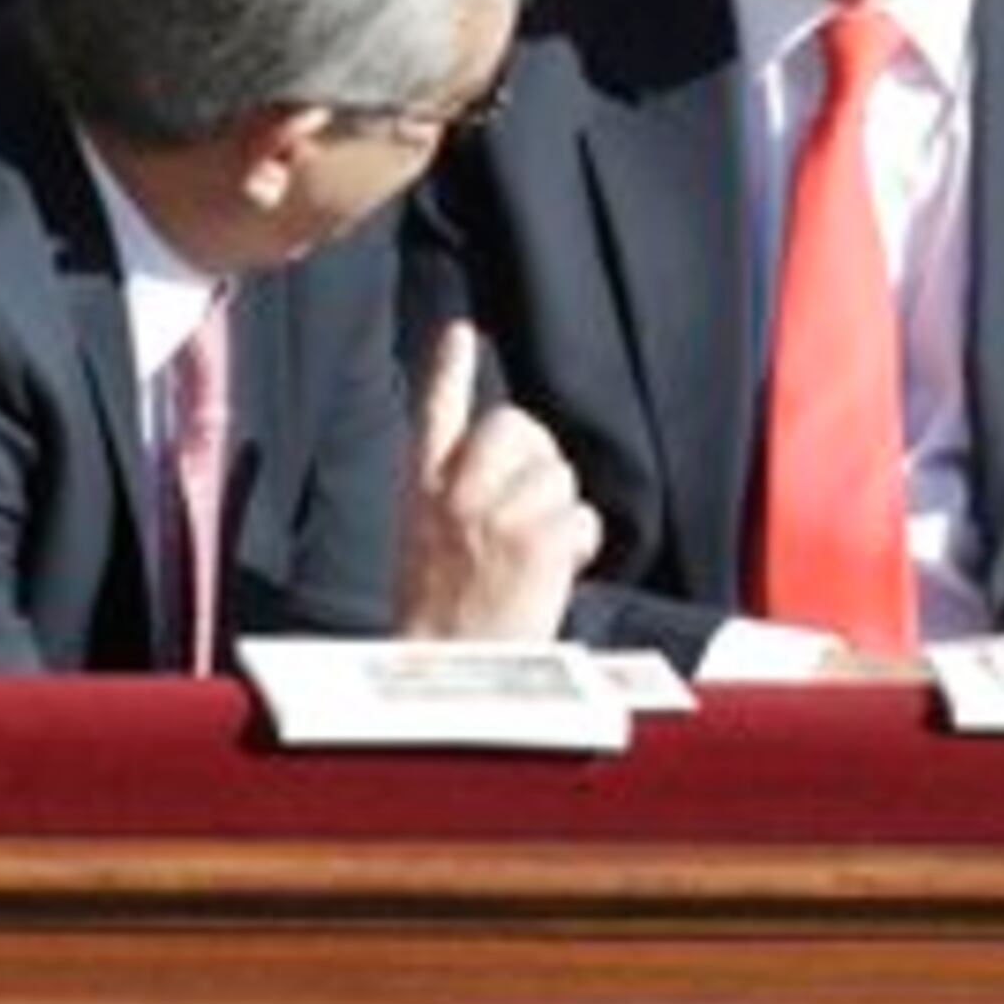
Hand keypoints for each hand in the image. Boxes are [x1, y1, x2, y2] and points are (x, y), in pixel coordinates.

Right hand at [395, 319, 600, 640]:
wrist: (444, 669)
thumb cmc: (443, 616)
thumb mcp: (426, 539)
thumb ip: (456, 495)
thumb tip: (515, 465)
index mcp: (421, 489)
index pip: (436, 414)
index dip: (450, 370)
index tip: (460, 334)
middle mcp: (455, 492)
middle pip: (516, 424)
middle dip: (540, 458)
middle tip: (533, 508)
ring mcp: (495, 512)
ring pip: (559, 473)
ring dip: (562, 512)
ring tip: (535, 555)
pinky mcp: (534, 540)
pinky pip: (581, 516)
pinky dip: (580, 546)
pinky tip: (555, 573)